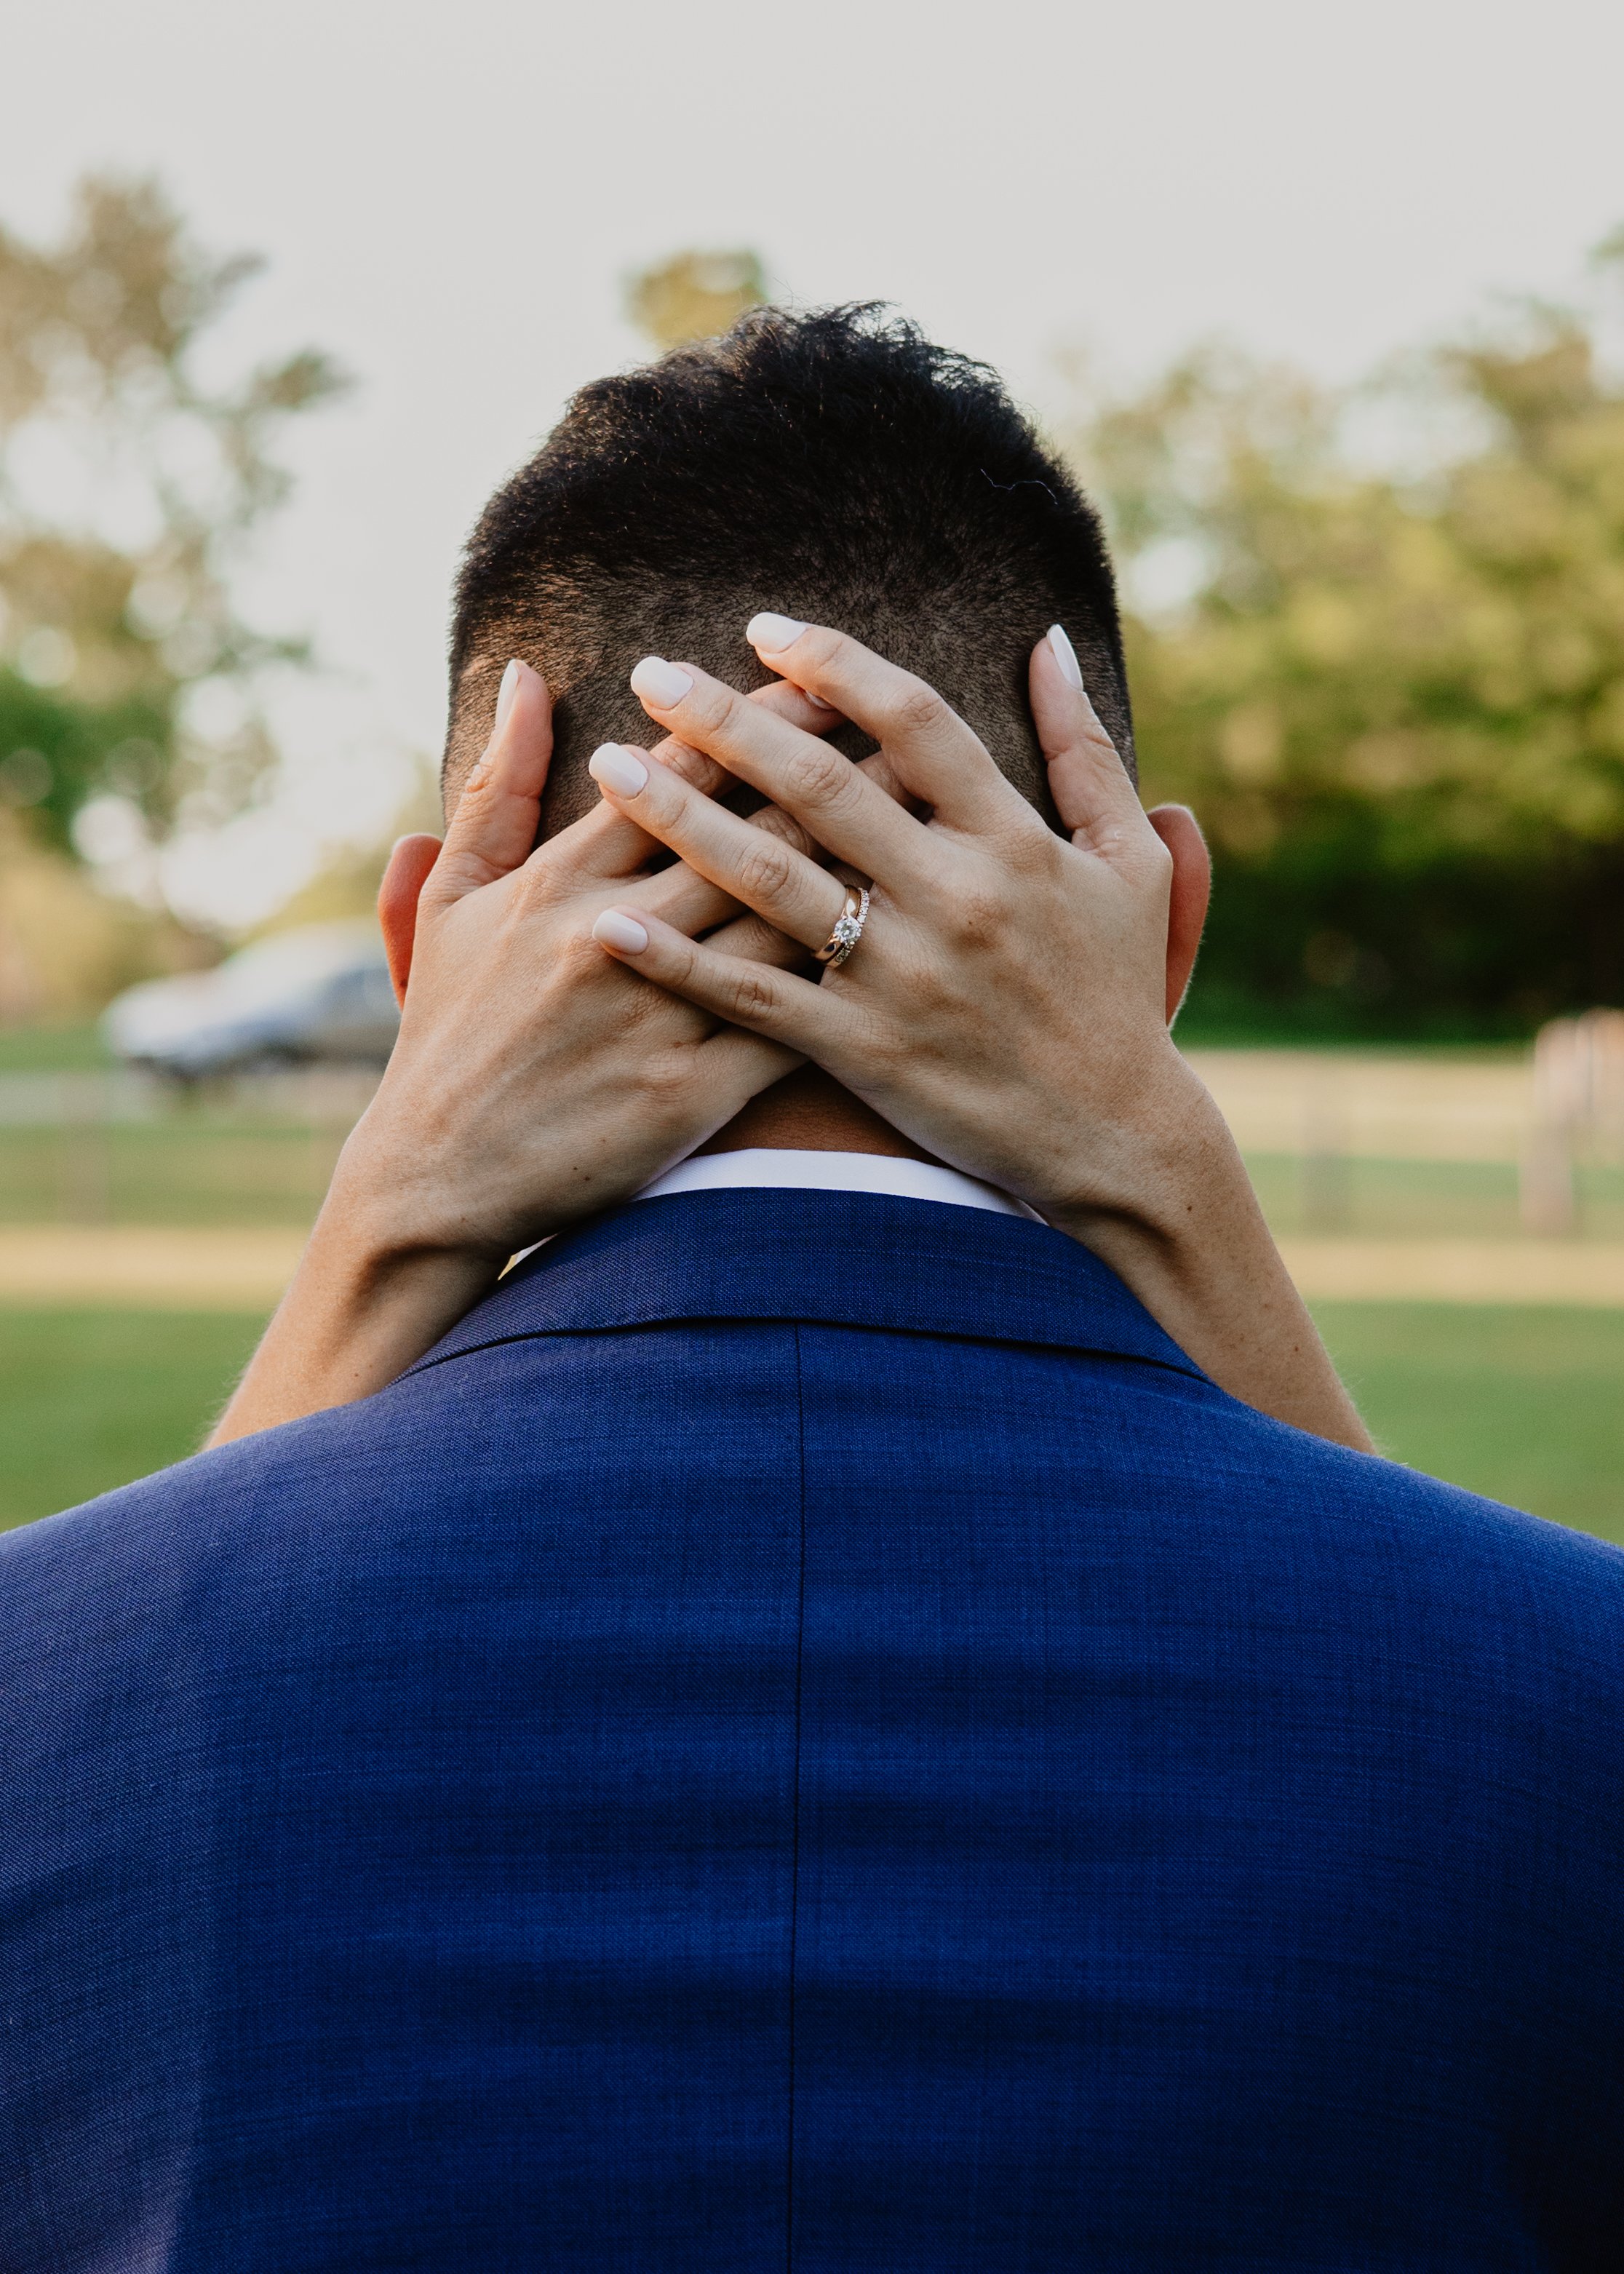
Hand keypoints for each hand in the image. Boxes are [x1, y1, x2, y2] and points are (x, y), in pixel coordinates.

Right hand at [209, 658, 862, 1443]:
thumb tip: (524, 675)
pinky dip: (846, 989)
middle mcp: (610, 934)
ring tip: (930, 834)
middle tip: (906, 736)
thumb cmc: (446, 1037)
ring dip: (859, 875)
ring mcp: (653, 1016)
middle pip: (748, 834)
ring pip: (780, 923)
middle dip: (834, 780)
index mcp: (558, 882)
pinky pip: (786, 1029)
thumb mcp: (451, 904)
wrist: (435, 1180)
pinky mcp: (687, 1096)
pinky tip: (909, 959)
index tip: (821, 682)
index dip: (756, 722)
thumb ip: (495, 788)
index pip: (677, 775)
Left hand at [586, 619, 1371, 1448]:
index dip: (834, 663)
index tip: (765, 630)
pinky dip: (679, 963)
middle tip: (652, 674)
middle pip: (818, 784)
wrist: (1120, 1141)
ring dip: (679, 816)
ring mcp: (904, 977)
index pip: (913, 721)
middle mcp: (954, 897)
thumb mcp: (1132, 864)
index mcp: (1014, 840)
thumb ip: (1086, 749)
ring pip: (769, 878)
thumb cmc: (1123, 995)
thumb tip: (1045, 640)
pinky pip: (754, 997)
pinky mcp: (865, 1052)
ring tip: (609, 766)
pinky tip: (610, 926)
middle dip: (724, 720)